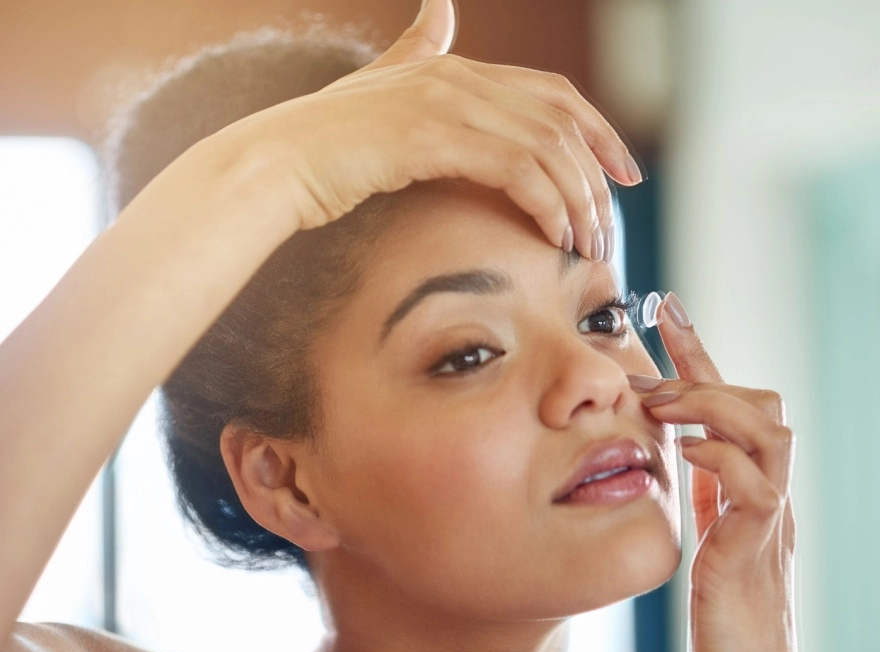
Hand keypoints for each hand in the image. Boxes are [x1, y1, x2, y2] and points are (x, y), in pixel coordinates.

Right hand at [200, 0, 641, 258]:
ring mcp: (444, 102)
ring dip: (578, 200)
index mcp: (454, 68)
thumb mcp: (379, 90)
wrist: (274, 165)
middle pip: (562, 118)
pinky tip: (554, 235)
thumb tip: (440, 6)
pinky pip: (516, 169)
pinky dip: (546, 204)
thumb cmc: (325, 147)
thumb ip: (416, 49)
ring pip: (546, 147)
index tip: (622, 172)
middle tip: (611, 220)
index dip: (598, 131)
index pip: (553, 94)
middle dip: (600, 172)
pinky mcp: (431, 137)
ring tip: (588, 244)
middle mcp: (457, 75)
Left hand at [628, 293, 814, 651]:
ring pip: (768, 429)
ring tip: (662, 406)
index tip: (661, 306)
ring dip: (710, 405)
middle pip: (761, 402)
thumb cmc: (720, 627)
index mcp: (746, 492)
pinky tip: (684, 455)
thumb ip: (698, 499)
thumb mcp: (704, 544)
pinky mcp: (755, 554)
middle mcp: (766, 497)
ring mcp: (768, 523)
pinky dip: (717, 455)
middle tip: (649, 360)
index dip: (697, 353)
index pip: (727, 406)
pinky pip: (753, 483)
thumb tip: (666, 453)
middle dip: (703, 370)